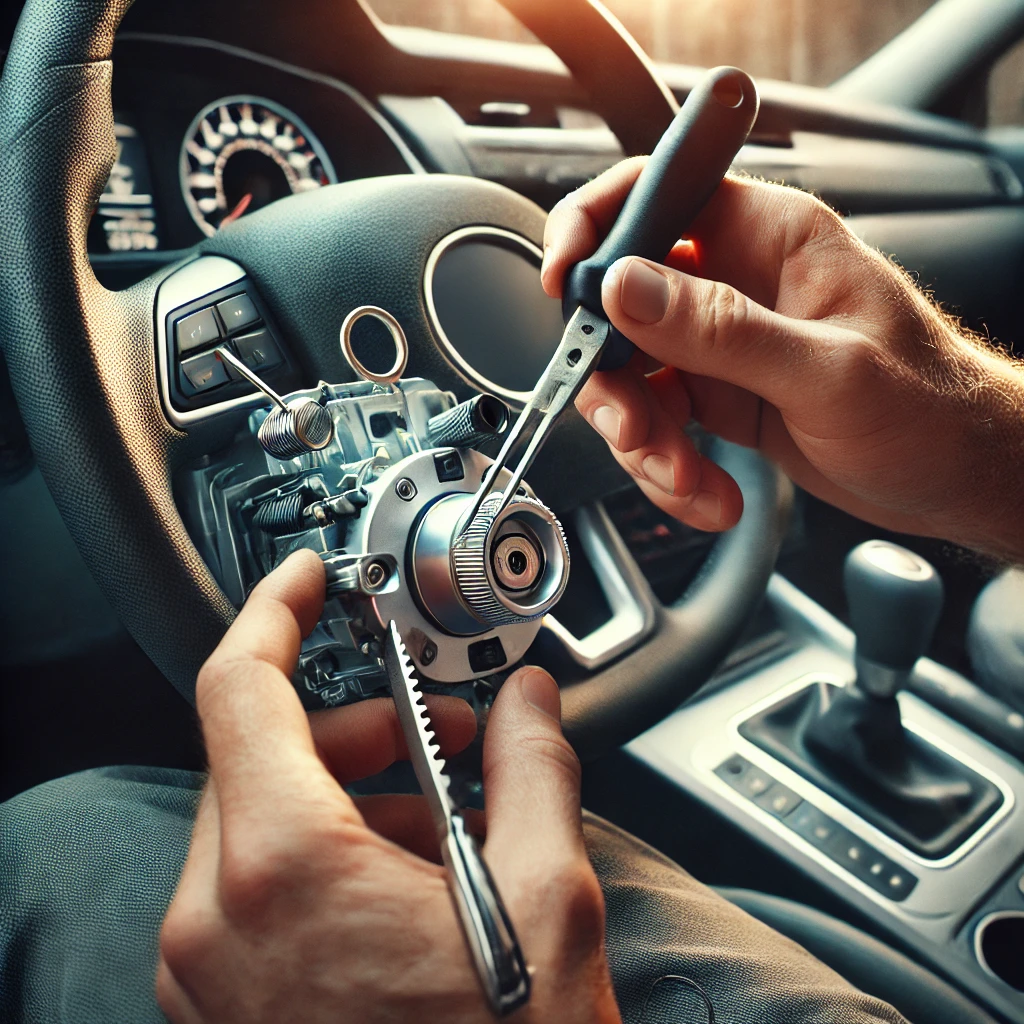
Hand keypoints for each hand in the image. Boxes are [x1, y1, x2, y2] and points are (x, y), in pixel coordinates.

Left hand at [156, 550, 620, 1023]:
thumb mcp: (551, 902)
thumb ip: (537, 768)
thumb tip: (533, 700)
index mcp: (280, 872)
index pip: (239, 687)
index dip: (276, 613)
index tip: (307, 582)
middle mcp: (214, 920)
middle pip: (259, 751)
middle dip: (353, 722)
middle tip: (437, 726)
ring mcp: (206, 971)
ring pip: (257, 817)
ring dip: (347, 788)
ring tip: (442, 811)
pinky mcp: (221, 1004)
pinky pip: (256, 883)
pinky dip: (325, 851)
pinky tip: (408, 877)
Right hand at [543, 160, 1023, 559]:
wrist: (955, 474)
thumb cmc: (928, 405)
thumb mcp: (826, 370)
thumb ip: (721, 329)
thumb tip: (625, 287)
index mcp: (767, 237)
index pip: (654, 195)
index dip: (593, 228)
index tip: (564, 284)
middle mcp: (733, 282)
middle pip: (620, 305)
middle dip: (615, 378)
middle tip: (636, 428)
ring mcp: (719, 343)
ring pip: (631, 376)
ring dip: (643, 439)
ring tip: (687, 478)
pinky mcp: (716, 396)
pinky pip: (657, 425)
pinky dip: (667, 467)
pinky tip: (707, 492)